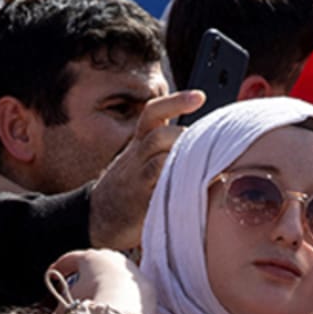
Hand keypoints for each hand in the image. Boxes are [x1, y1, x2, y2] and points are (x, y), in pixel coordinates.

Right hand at [50, 249, 152, 313]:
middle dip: (85, 274)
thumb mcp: (66, 308)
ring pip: (115, 273)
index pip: (71, 258)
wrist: (125, 312)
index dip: (60, 267)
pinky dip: (122, 293)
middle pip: (95, 264)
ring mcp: (132, 269)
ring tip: (97, 298)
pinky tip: (117, 304)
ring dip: (106, 283)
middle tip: (76, 286)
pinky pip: (129, 287)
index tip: (52, 274)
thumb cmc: (92, 304)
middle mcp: (113, 258)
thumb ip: (58, 311)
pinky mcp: (145, 284)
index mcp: (91, 257)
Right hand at [87, 91, 204, 250]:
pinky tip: (200, 188)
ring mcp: (137, 178)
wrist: (97, 217)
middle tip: (208, 149)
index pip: (153, 113)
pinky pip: (160, 188)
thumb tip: (215, 141)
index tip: (200, 96)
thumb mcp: (143, 158)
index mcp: (140, 142)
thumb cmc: (131, 185)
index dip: (176, 102)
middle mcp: (137, 156)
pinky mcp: (141, 201)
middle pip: (160, 136)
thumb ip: (170, 146)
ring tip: (207, 169)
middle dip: (186, 138)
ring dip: (186, 161)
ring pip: (160, 160)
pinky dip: (180, 184)